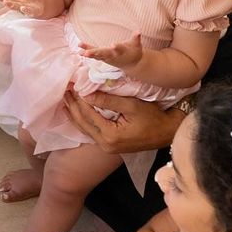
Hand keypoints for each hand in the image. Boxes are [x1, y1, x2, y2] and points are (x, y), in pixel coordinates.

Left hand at [62, 88, 177, 154]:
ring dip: (74, 113)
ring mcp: (107, 147)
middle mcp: (105, 144)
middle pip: (82, 123)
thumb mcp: (131, 105)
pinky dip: (81, 120)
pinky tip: (75, 112)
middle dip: (72, 106)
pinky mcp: (109, 146)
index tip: (71, 85)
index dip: (77, 99)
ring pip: (84, 128)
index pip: (87, 115)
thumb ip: (108, 100)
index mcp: (110, 135)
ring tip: (66, 98)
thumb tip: (86, 94)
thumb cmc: (153, 117)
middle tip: (64, 90)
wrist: (167, 133)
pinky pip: (90, 132)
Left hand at [79, 32, 142, 71]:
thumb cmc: (134, 52)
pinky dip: (88, 53)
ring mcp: (108, 58)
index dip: (117, 47)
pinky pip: (95, 55)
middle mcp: (113, 55)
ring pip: (97, 56)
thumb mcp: (136, 45)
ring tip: (81, 53)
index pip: (119, 48)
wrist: (133, 64)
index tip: (113, 45)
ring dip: (89, 54)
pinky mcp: (104, 58)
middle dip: (95, 53)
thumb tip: (138, 31)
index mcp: (122, 51)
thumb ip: (136, 38)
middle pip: (104, 54)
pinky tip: (80, 52)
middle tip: (87, 53)